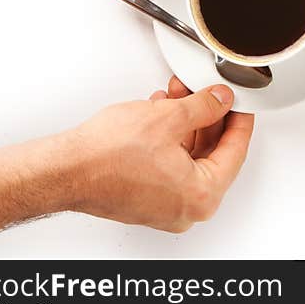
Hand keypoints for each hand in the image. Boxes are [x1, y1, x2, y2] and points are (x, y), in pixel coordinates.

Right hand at [68, 77, 253, 232]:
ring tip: (178, 95)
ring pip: (191, 157)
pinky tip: (163, 113)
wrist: (63, 169)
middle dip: (208, 117)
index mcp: (202, 196)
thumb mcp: (169, 117)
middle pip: (214, 154)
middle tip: (208, 94)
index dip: (239, 120)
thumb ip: (205, 106)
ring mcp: (166, 208)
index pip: (236, 151)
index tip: (241, 104)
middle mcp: (186, 209)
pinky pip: (172, 166)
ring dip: (187, 124)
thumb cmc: (106, 157)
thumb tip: (221, 100)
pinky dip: (171, 139)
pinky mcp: (147, 200)